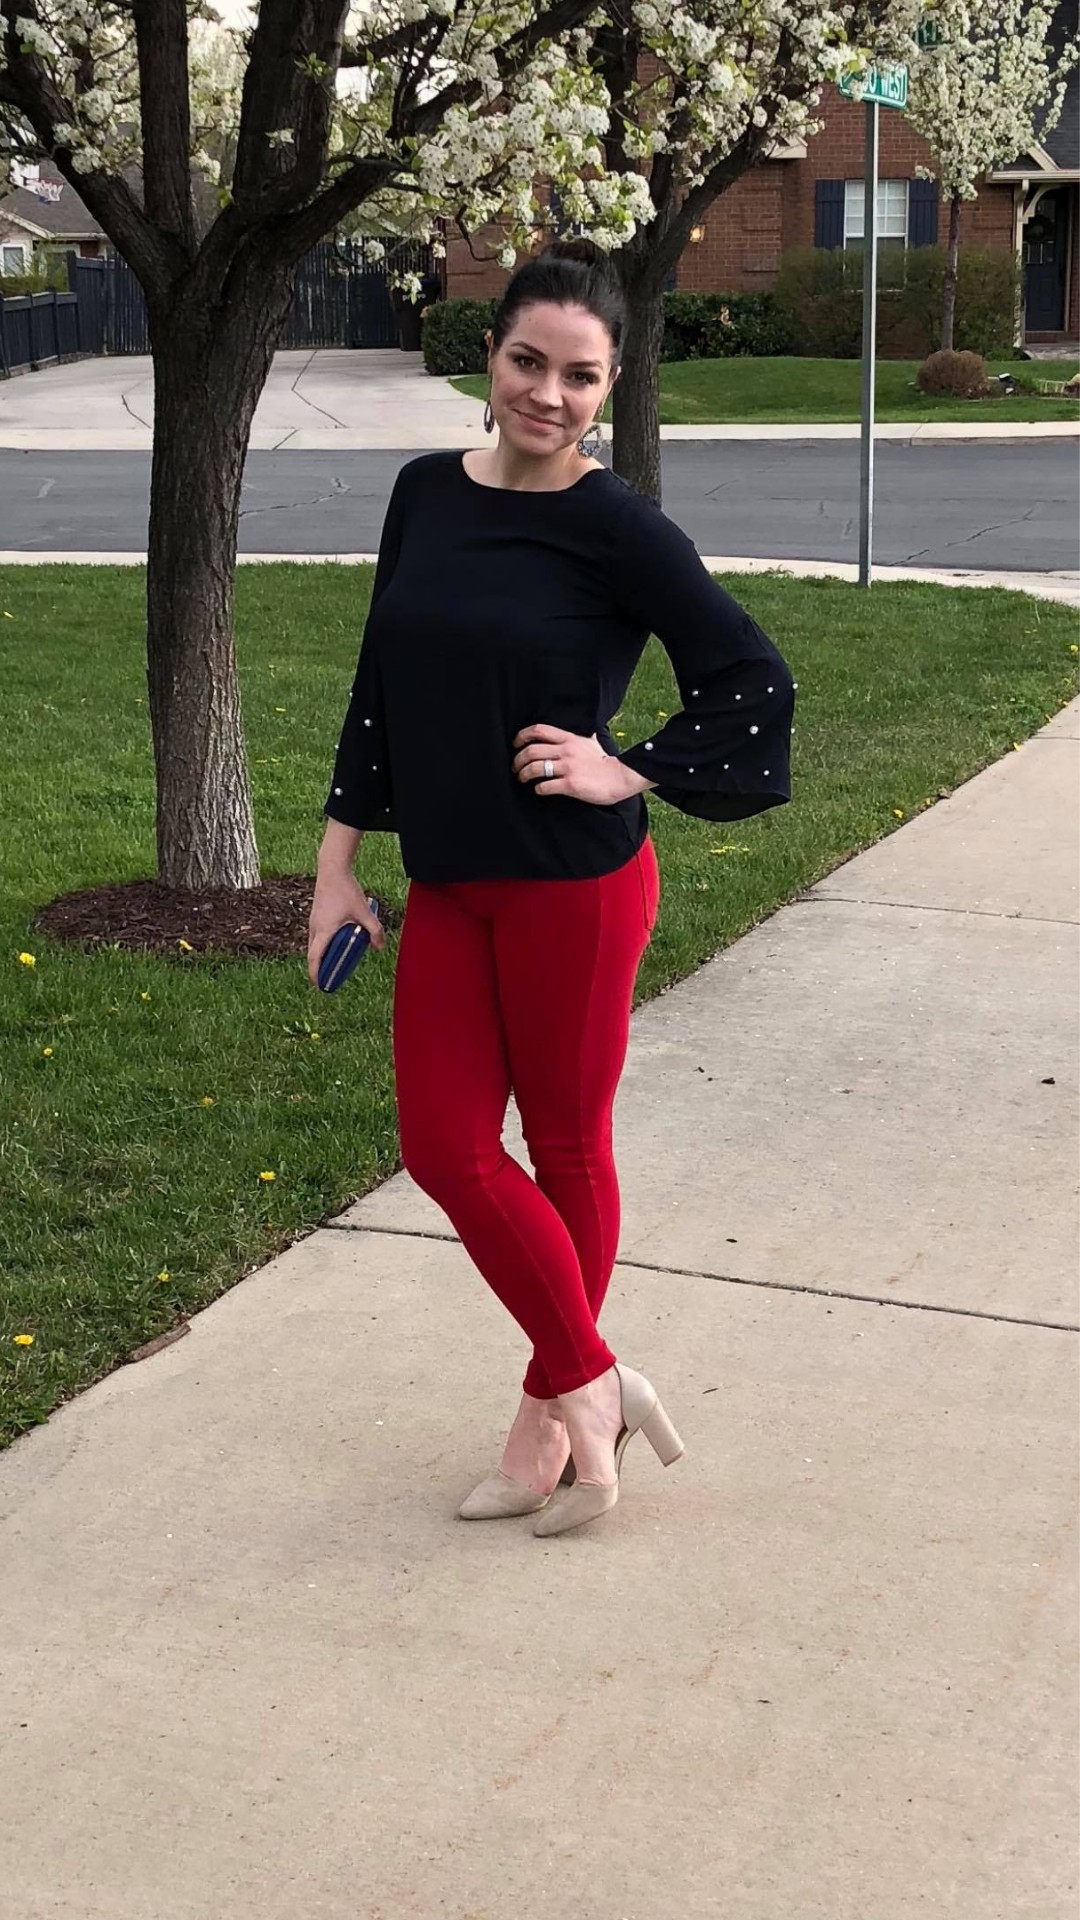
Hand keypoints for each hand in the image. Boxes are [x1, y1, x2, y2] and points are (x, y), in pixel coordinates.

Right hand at [307, 870, 385, 986]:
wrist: (332, 870)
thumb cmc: (346, 890)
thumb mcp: (364, 912)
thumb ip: (374, 930)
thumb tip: (380, 947)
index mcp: (324, 930)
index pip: (315, 958)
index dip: (315, 973)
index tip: (319, 985)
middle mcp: (315, 928)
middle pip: (313, 954)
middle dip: (319, 968)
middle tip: (329, 978)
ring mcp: (313, 921)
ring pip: (314, 944)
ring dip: (322, 955)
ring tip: (334, 963)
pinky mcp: (316, 915)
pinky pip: (316, 936)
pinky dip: (323, 944)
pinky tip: (337, 943)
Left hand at [512, 723, 653, 804]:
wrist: (620, 777)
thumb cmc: (605, 762)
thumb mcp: (592, 742)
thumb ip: (583, 736)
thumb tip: (587, 728)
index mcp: (569, 739)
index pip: (538, 730)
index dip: (522, 736)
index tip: (516, 745)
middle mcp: (566, 750)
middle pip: (531, 750)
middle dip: (518, 760)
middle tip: (515, 768)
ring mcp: (568, 768)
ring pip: (534, 768)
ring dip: (523, 775)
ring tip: (522, 779)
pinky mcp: (570, 784)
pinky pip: (544, 786)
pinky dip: (537, 789)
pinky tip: (539, 790)